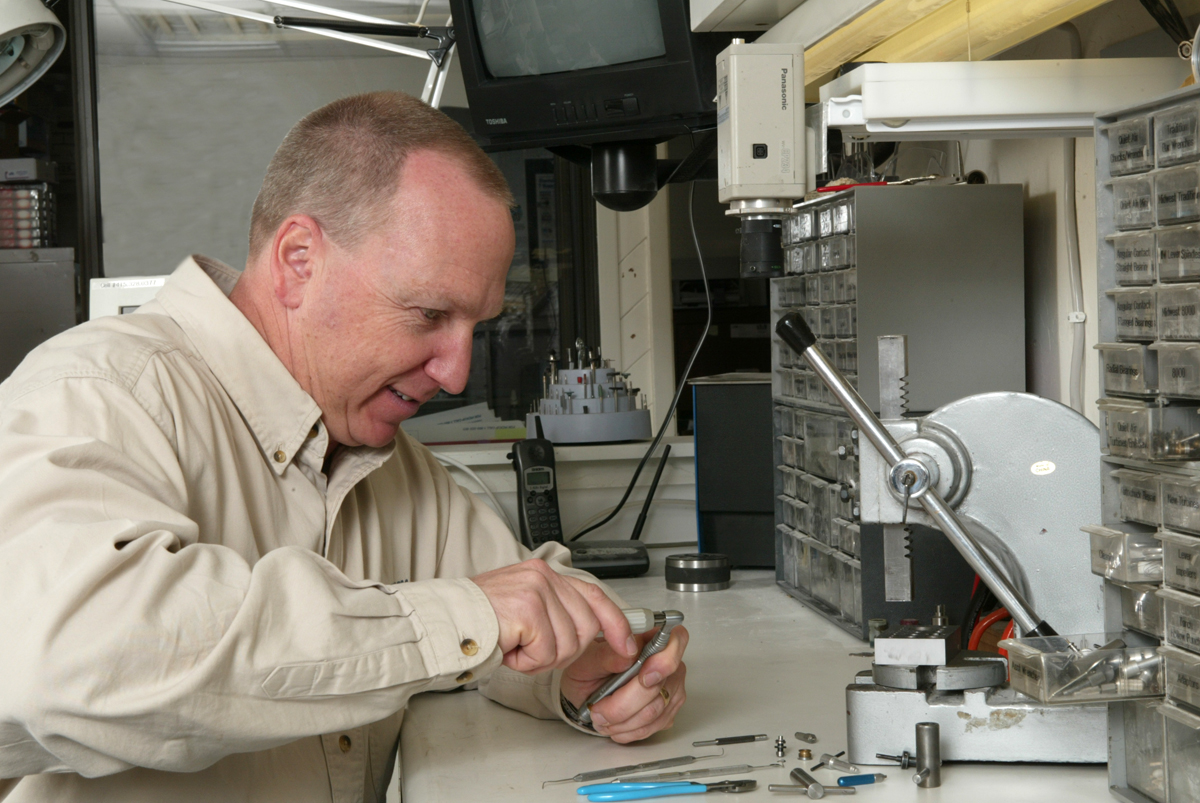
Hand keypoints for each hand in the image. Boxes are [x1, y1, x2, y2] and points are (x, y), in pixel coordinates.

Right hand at [472, 559, 636, 673]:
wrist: (444, 622)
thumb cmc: (478, 621)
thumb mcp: (524, 610)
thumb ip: (555, 613)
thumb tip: (592, 632)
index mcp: (544, 575)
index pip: (594, 595)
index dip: (615, 622)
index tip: (625, 644)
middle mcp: (543, 577)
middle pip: (584, 628)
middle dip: (562, 651)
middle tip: (531, 649)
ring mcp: (536, 591)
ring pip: (567, 644)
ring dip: (540, 658)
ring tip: (515, 647)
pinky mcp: (528, 609)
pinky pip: (546, 652)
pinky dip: (526, 661)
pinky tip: (508, 648)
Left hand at [561, 625, 688, 743]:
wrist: (584, 691)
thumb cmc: (588, 669)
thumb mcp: (586, 660)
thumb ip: (607, 656)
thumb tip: (628, 655)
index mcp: (649, 637)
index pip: (676, 639)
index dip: (664, 661)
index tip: (644, 679)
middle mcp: (666, 660)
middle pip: (659, 686)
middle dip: (625, 704)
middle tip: (599, 709)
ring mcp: (671, 686)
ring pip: (655, 711)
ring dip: (624, 721)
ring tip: (602, 719)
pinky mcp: (668, 710)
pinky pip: (654, 725)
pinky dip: (630, 730)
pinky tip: (614, 725)